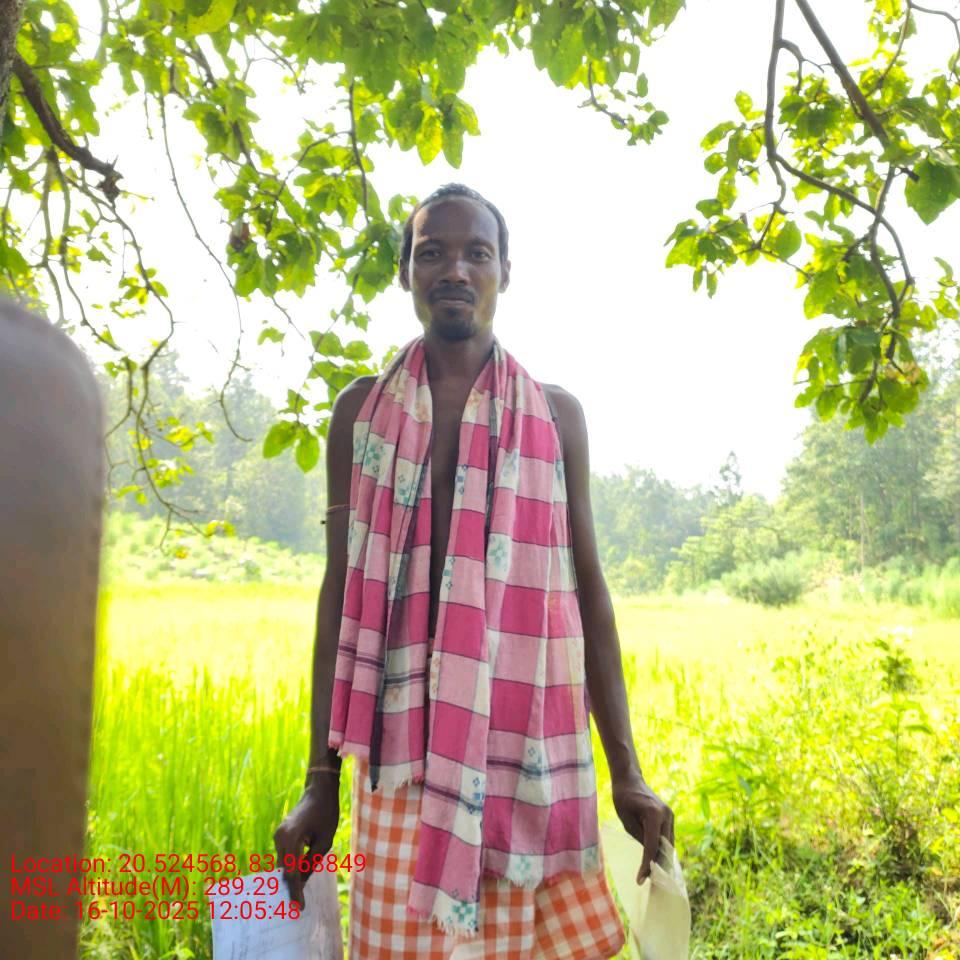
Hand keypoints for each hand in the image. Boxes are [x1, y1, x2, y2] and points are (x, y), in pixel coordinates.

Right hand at [273, 776, 339, 907]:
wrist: (319, 790)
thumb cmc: (326, 812)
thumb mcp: (325, 841)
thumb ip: (312, 862)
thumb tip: (302, 882)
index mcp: (290, 838)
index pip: (291, 871)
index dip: (295, 891)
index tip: (299, 907)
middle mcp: (279, 837)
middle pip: (284, 869)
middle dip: (291, 887)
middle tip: (297, 907)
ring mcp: (278, 835)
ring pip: (283, 863)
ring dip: (290, 878)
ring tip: (298, 897)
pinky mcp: (281, 834)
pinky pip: (284, 855)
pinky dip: (290, 867)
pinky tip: (297, 879)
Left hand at [611, 772, 674, 883]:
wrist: (629, 779)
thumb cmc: (623, 798)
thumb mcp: (626, 820)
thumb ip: (640, 838)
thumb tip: (650, 857)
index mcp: (654, 814)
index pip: (652, 846)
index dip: (647, 865)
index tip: (640, 880)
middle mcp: (667, 815)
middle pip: (665, 848)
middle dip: (659, 866)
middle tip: (650, 884)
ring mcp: (670, 816)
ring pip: (669, 845)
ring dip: (662, 860)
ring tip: (653, 878)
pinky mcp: (669, 818)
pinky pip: (667, 838)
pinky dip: (662, 850)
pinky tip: (656, 863)